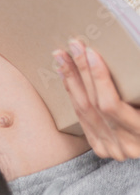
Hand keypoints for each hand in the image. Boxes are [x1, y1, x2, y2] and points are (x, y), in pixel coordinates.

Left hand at [53, 39, 139, 159]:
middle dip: (81, 71)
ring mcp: (112, 149)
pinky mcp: (101, 148)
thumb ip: (134, 87)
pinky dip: (73, 95)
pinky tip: (66, 77)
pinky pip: (82, 119)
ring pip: (83, 111)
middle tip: (73, 46)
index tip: (90, 53)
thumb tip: (124, 59)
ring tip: (62, 57)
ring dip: (71, 80)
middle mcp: (126, 145)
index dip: (99, 78)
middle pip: (93, 104)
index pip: (112, 104)